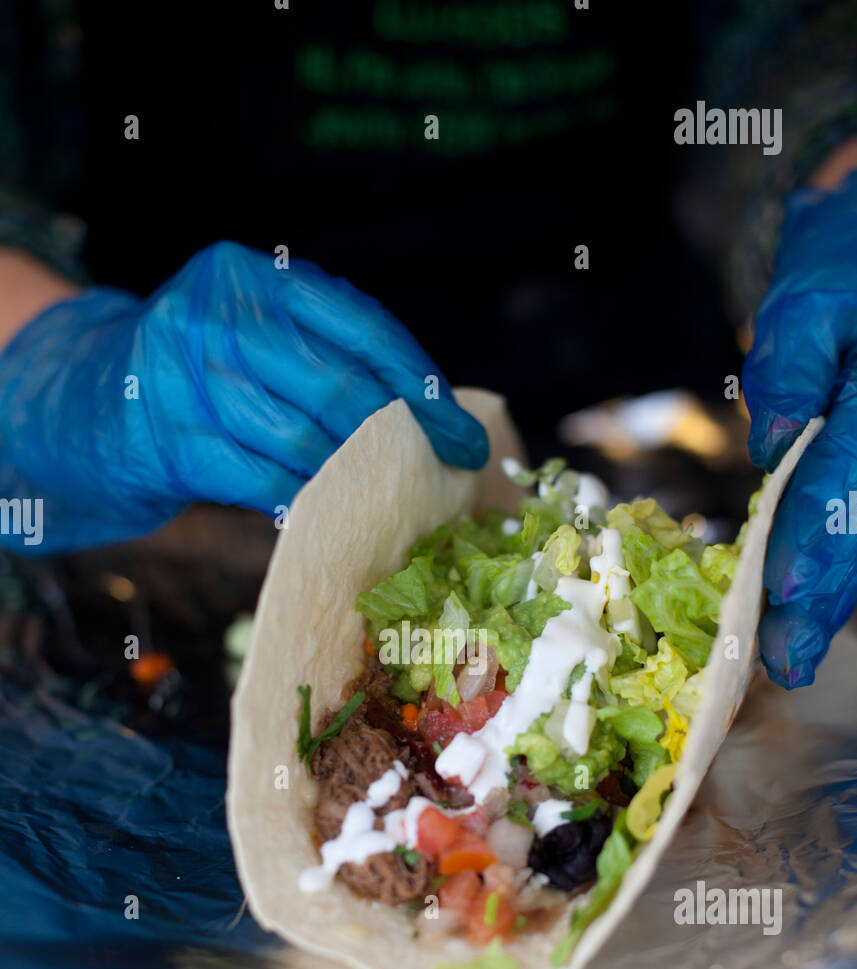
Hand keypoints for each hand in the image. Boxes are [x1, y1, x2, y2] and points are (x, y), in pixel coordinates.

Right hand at [0, 242, 488, 552]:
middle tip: (444, 470)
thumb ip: (322, 348)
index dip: (419, 383)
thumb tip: (429, 411)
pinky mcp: (176, 442)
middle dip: (403, 434)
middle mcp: (218, 316)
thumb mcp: (254, 332)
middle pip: (337, 384)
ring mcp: (190, 378)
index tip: (460, 430)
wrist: (99, 403)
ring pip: (303, 439)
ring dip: (355, 474)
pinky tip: (331, 509)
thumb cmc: (205, 373)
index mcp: (252, 275)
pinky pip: (265, 480)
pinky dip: (305, 499)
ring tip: (389, 492)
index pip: (360, 326)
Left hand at [743, 170, 856, 687]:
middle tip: (784, 663)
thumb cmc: (851, 262)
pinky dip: (839, 563)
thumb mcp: (812, 294)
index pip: (849, 482)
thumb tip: (775, 445)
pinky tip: (806, 606)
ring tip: (790, 655)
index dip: (815, 543)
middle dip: (823, 596)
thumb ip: (793, 365)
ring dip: (833, 593)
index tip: (784, 598)